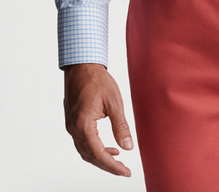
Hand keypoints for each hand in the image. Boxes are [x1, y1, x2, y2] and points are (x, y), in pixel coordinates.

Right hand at [63, 62, 133, 176]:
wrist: (82, 66)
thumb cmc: (98, 80)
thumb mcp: (114, 102)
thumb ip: (121, 126)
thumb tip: (128, 147)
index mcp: (83, 124)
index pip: (98, 154)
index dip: (112, 166)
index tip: (125, 172)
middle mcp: (73, 128)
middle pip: (90, 156)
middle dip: (107, 165)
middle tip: (124, 170)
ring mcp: (71, 126)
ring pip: (85, 151)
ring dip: (100, 158)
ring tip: (118, 160)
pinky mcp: (72, 122)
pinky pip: (83, 142)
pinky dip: (95, 148)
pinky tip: (108, 146)